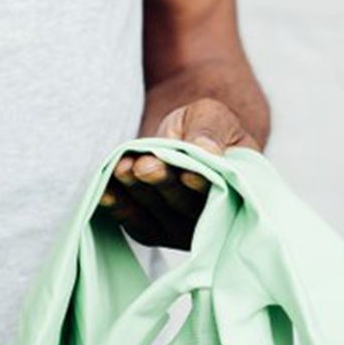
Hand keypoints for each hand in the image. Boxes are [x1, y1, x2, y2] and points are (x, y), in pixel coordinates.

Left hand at [97, 97, 258, 248]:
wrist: (182, 135)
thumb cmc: (203, 126)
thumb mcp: (212, 115)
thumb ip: (211, 130)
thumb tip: (207, 150)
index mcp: (237, 190)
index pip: (221, 193)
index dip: (202, 185)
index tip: (187, 172)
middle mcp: (212, 217)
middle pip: (185, 206)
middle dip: (162, 184)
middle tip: (145, 166)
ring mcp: (181, 227)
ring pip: (156, 214)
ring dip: (137, 192)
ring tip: (123, 168)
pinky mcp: (154, 229)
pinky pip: (135, 222)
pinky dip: (119, 207)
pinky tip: (106, 191)